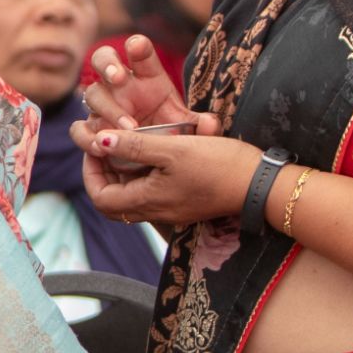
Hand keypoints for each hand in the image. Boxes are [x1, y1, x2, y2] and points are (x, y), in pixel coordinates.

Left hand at [70, 123, 258, 231]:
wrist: (262, 185)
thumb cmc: (219, 165)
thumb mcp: (172, 149)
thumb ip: (134, 146)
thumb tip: (99, 141)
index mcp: (148, 201)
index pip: (101, 199)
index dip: (90, 173)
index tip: (97, 147)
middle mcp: (156, 211)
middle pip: (113, 202)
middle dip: (103, 175)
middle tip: (107, 149)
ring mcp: (172, 209)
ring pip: (132, 198)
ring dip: (124, 174)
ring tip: (127, 147)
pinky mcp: (186, 203)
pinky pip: (152, 194)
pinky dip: (144, 176)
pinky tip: (153, 154)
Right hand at [79, 36, 219, 136]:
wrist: (158, 158)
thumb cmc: (172, 132)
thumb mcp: (189, 128)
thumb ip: (201, 126)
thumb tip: (211, 124)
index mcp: (147, 75)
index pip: (139, 51)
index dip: (137, 46)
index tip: (137, 47)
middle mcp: (120, 85)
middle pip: (103, 58)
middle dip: (108, 64)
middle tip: (118, 78)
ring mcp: (103, 105)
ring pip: (91, 93)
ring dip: (107, 108)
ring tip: (129, 126)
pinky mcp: (93, 128)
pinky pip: (80, 127)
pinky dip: (87, 136)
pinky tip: (102, 146)